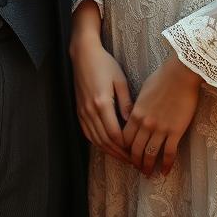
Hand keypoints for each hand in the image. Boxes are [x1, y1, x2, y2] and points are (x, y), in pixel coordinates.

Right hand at [71, 32, 132, 163]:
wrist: (84, 54)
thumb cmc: (105, 64)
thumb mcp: (120, 80)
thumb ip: (126, 103)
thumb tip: (133, 123)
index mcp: (102, 103)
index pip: (114, 134)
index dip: (126, 146)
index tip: (137, 151)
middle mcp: (90, 111)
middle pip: (105, 141)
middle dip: (119, 153)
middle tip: (133, 161)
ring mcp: (82, 112)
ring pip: (95, 140)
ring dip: (109, 151)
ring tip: (122, 158)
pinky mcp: (79, 111)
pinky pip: (88, 133)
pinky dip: (98, 143)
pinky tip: (107, 147)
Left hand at [122, 55, 201, 176]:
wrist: (180, 74)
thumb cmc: (162, 78)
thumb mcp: (143, 92)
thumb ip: (137, 107)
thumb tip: (134, 116)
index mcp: (136, 113)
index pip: (125, 138)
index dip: (125, 149)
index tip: (127, 154)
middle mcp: (145, 124)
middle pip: (136, 149)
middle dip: (135, 162)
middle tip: (137, 168)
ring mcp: (161, 129)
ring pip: (151, 154)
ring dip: (148, 166)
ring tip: (148, 174)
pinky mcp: (175, 131)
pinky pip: (169, 153)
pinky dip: (166, 165)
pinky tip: (165, 172)